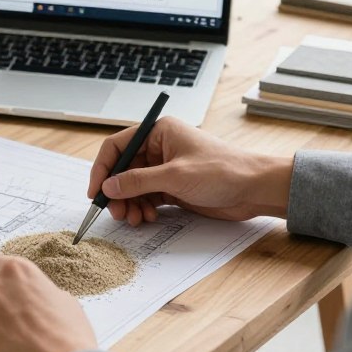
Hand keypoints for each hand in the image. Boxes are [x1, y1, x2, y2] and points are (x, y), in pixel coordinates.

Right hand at [88, 117, 292, 225]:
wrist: (255, 189)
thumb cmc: (223, 171)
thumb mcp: (175, 176)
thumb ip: (138, 181)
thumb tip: (109, 185)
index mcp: (158, 131)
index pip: (117, 146)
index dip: (103, 168)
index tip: (96, 191)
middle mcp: (159, 147)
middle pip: (123, 169)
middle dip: (117, 192)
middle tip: (116, 212)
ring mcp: (166, 168)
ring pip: (134, 186)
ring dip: (130, 204)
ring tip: (134, 219)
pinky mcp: (173, 186)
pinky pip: (147, 197)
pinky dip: (143, 208)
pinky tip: (147, 218)